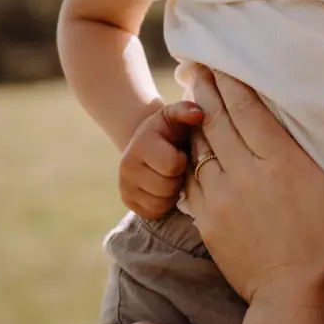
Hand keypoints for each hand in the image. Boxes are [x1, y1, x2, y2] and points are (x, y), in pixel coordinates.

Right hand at [119, 101, 197, 218]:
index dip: (183, 161)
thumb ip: (186, 110)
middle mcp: (126, 166)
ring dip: (172, 193)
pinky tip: (165, 189)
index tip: (181, 153)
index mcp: (141, 144)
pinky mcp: (127, 201)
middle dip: (178, 178)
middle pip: (166, 187)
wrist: (148, 142)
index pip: (172, 165)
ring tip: (172, 177)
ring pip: (160, 203)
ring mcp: (124, 186)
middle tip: (178, 168)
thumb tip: (198, 114)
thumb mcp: (175, 115)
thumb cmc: (169, 129)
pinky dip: (163, 204)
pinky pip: (153, 213)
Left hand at [181, 66, 323, 317]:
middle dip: (206, 92)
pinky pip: (191, 180)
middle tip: (198, 68)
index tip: (222, 65)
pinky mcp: (207, 222)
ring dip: (195, 121)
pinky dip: (188, 158)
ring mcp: (222, 198)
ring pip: (200, 147)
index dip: (232, 84)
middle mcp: (247, 173)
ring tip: (190, 100)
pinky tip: (189, 147)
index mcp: (284, 164)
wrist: (294, 307)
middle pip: (218, 120)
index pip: (249, 111)